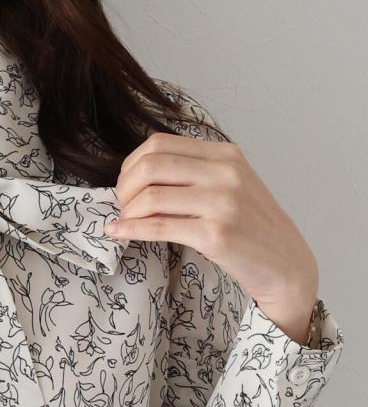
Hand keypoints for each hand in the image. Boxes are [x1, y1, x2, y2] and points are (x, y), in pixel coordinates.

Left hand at [104, 132, 319, 343]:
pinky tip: (120, 234)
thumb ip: (192, 174)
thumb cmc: (250, 226)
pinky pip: (160, 228)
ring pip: (151, 197)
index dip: (131, 164)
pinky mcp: (216, 235)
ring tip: (123, 223)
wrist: (285, 262)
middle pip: (151, 166)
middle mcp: (225, 173)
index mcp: (225, 154)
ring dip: (126, 212)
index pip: (160, 144)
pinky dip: (132, 230)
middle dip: (124, 187)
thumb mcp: (229, 186)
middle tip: (120, 206)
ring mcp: (222, 203)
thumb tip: (136, 176)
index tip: (126, 185)